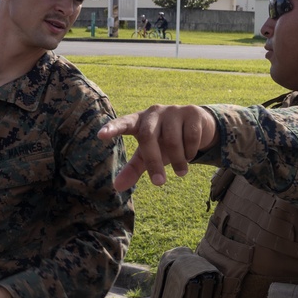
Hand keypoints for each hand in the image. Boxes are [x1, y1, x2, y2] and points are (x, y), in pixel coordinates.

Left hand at [97, 105, 218, 190]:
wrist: (197, 127)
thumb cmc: (165, 142)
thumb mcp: (148, 155)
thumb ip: (133, 169)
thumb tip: (117, 187)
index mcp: (139, 121)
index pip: (123, 123)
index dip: (112, 129)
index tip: (100, 135)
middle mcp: (154, 113)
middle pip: (147, 136)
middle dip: (153, 162)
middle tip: (159, 183)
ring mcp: (173, 110)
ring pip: (172, 139)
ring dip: (177, 160)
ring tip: (181, 171)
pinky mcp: (192, 112)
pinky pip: (191, 137)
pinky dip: (190, 152)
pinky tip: (190, 155)